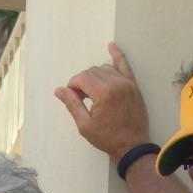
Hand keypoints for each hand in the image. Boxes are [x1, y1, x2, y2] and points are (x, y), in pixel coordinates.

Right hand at [55, 42, 150, 160]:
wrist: (133, 146)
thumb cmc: (108, 139)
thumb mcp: (85, 126)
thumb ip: (73, 105)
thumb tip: (59, 90)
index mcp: (103, 93)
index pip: (82, 78)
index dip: (73, 86)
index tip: (72, 97)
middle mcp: (115, 83)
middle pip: (92, 71)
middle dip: (83, 82)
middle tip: (81, 98)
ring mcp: (126, 82)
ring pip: (104, 68)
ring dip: (95, 76)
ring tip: (92, 92)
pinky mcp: (133, 85)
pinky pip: (124, 65)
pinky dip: (117, 55)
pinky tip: (111, 46)